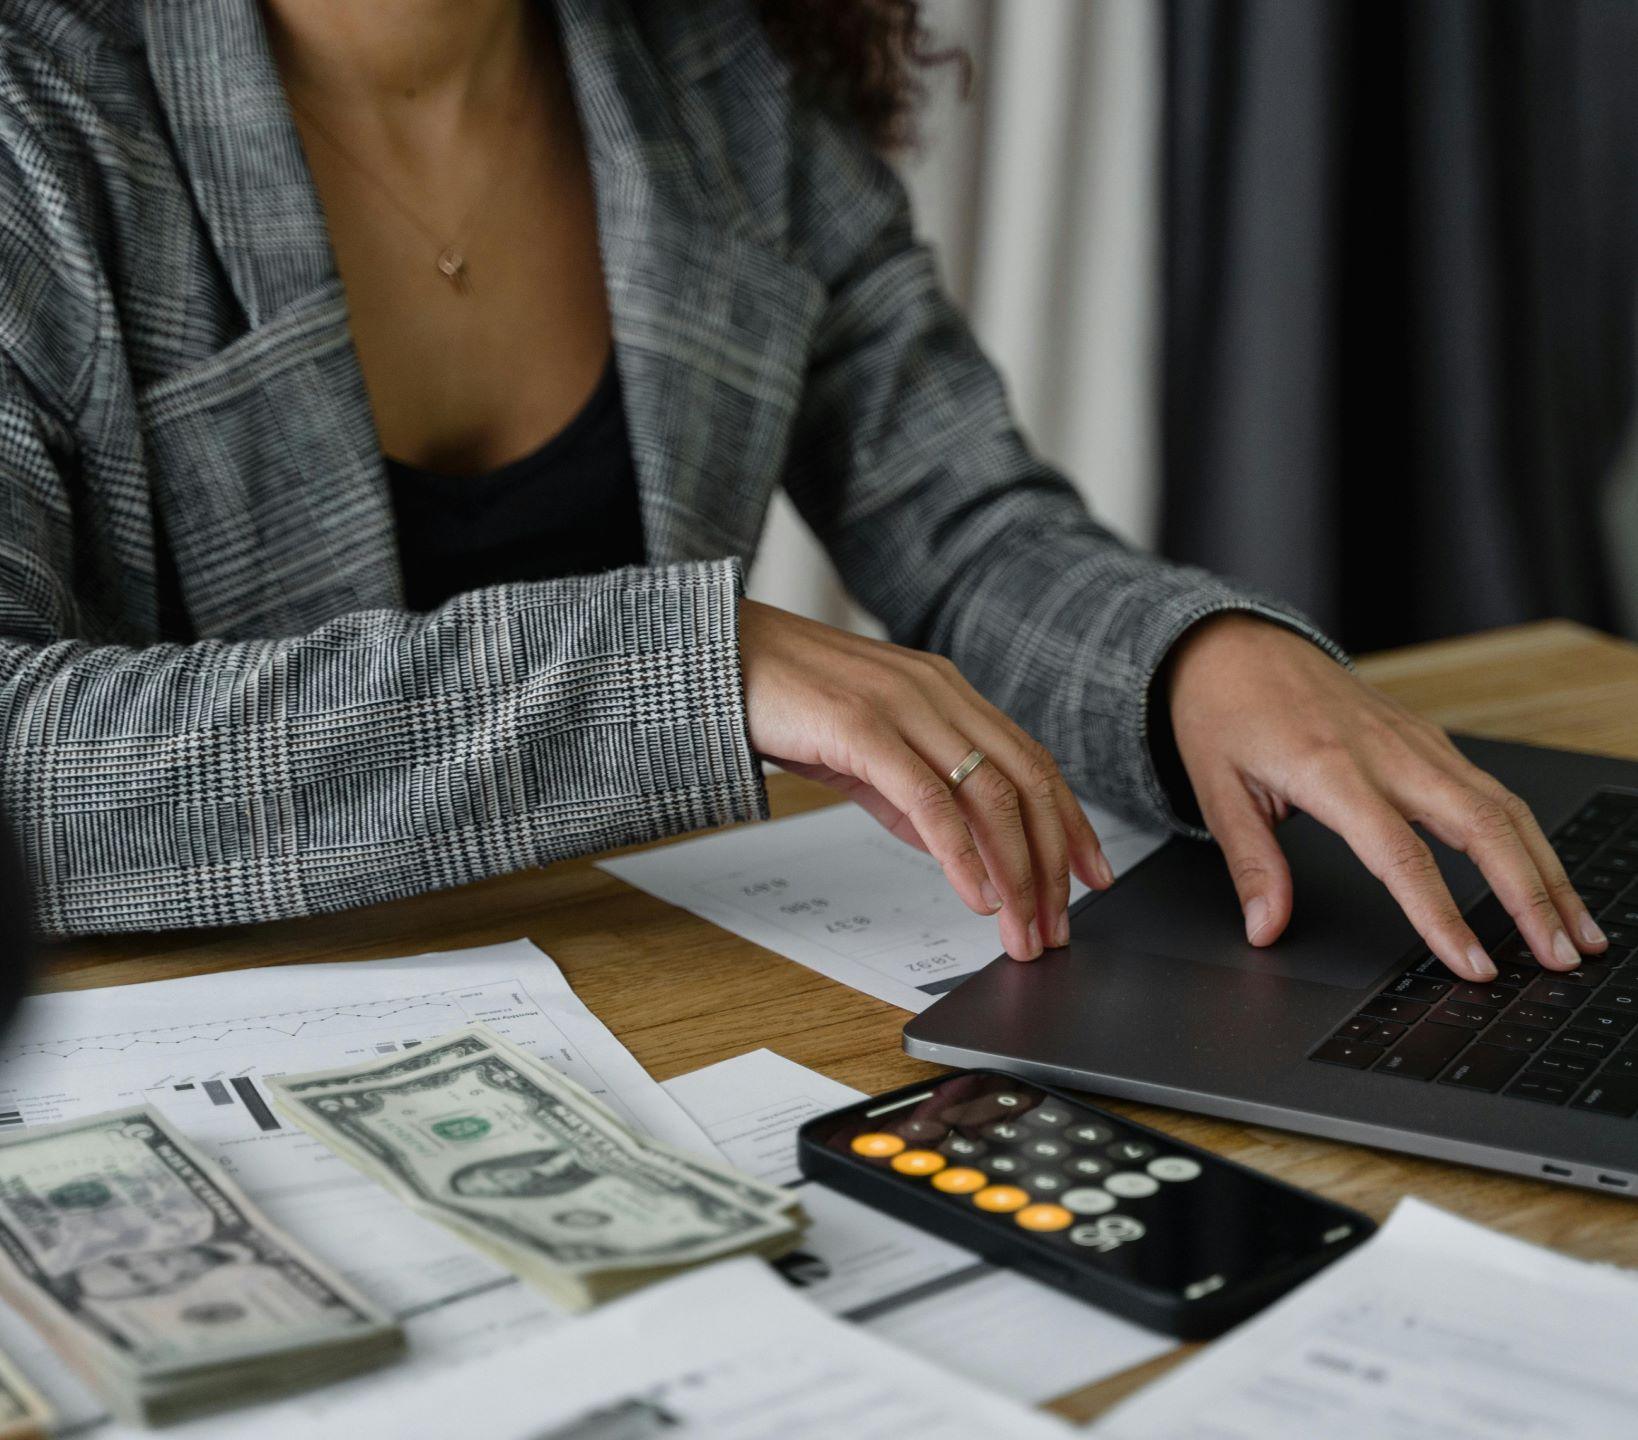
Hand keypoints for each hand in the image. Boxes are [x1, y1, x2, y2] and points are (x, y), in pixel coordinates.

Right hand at [737, 599, 1111, 959]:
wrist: (716, 657)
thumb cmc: (786, 698)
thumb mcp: (867, 749)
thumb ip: (913, 792)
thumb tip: (957, 850)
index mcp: (947, 692)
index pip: (1032, 761)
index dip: (1071, 822)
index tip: (1092, 875)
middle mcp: (938, 692)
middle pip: (1026, 781)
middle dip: (1053, 861)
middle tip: (1060, 924)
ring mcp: (903, 706)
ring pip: (988, 794)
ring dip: (1016, 871)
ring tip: (1021, 927)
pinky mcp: (863, 727)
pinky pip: (929, 799)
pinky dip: (961, 854)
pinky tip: (974, 894)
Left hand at [1166, 614, 1606, 980]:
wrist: (1235, 644)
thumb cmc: (1223, 711)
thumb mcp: (1216, 791)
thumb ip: (1250, 865)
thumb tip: (1265, 929)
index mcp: (1331, 770)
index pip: (1402, 857)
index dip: (1442, 916)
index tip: (1473, 965)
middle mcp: (1387, 752)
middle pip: (1483, 828)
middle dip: (1532, 897)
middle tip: (1560, 958)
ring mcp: (1415, 741)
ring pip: (1503, 807)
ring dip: (1548, 871)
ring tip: (1577, 930)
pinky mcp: (1427, 738)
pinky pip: (1491, 790)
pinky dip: (1528, 836)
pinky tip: (1545, 873)